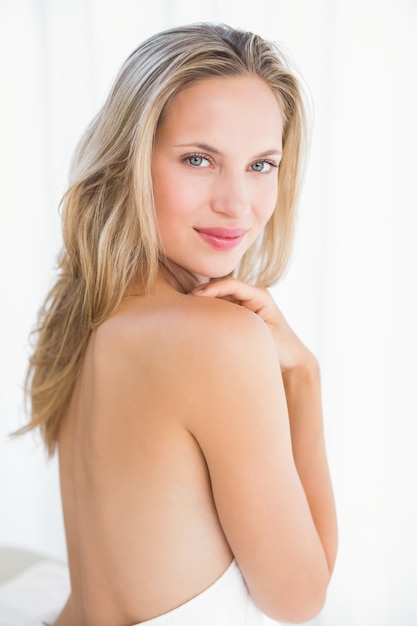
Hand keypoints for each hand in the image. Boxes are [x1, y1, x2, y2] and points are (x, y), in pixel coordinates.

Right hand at [191, 277, 314, 373]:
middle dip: (203, 293)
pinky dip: (209, 311)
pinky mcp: (240, 314)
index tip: (195, 296)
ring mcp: (245, 304)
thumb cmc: (282, 349)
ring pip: (220, 297)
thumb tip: (217, 324)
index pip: (232, 284)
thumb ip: (242, 326)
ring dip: (204, 302)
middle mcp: (252, 296)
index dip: (212, 288)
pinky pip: (221, 308)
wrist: (293, 361)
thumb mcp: (263, 336)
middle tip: (183, 302)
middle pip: (223, 287)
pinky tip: (195, 318)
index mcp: (261, 296)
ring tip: (185, 309)